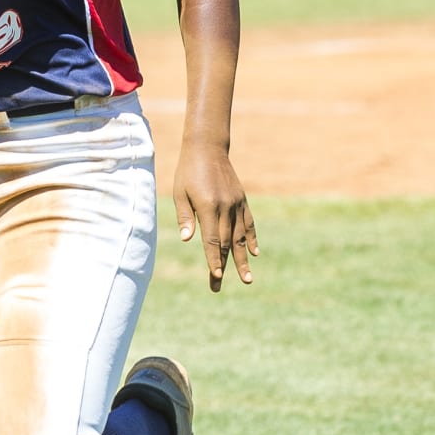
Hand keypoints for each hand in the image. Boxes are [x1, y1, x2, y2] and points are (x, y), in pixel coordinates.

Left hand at [173, 141, 256, 291]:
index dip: (214, 260)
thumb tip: (188, 239)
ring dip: (242, 259)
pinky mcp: (242, 200)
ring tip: (247, 279)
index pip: (212, 240)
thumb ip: (185, 216)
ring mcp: (236, 204)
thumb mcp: (180, 192)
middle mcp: (225, 207)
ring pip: (240, 237)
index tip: (215, 277)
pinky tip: (254, 253)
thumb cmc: (187, 172)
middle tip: (218, 286)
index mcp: (208, 206)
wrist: (207, 149)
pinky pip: (248, 224)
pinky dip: (252, 239)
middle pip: (226, 243)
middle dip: (223, 266)